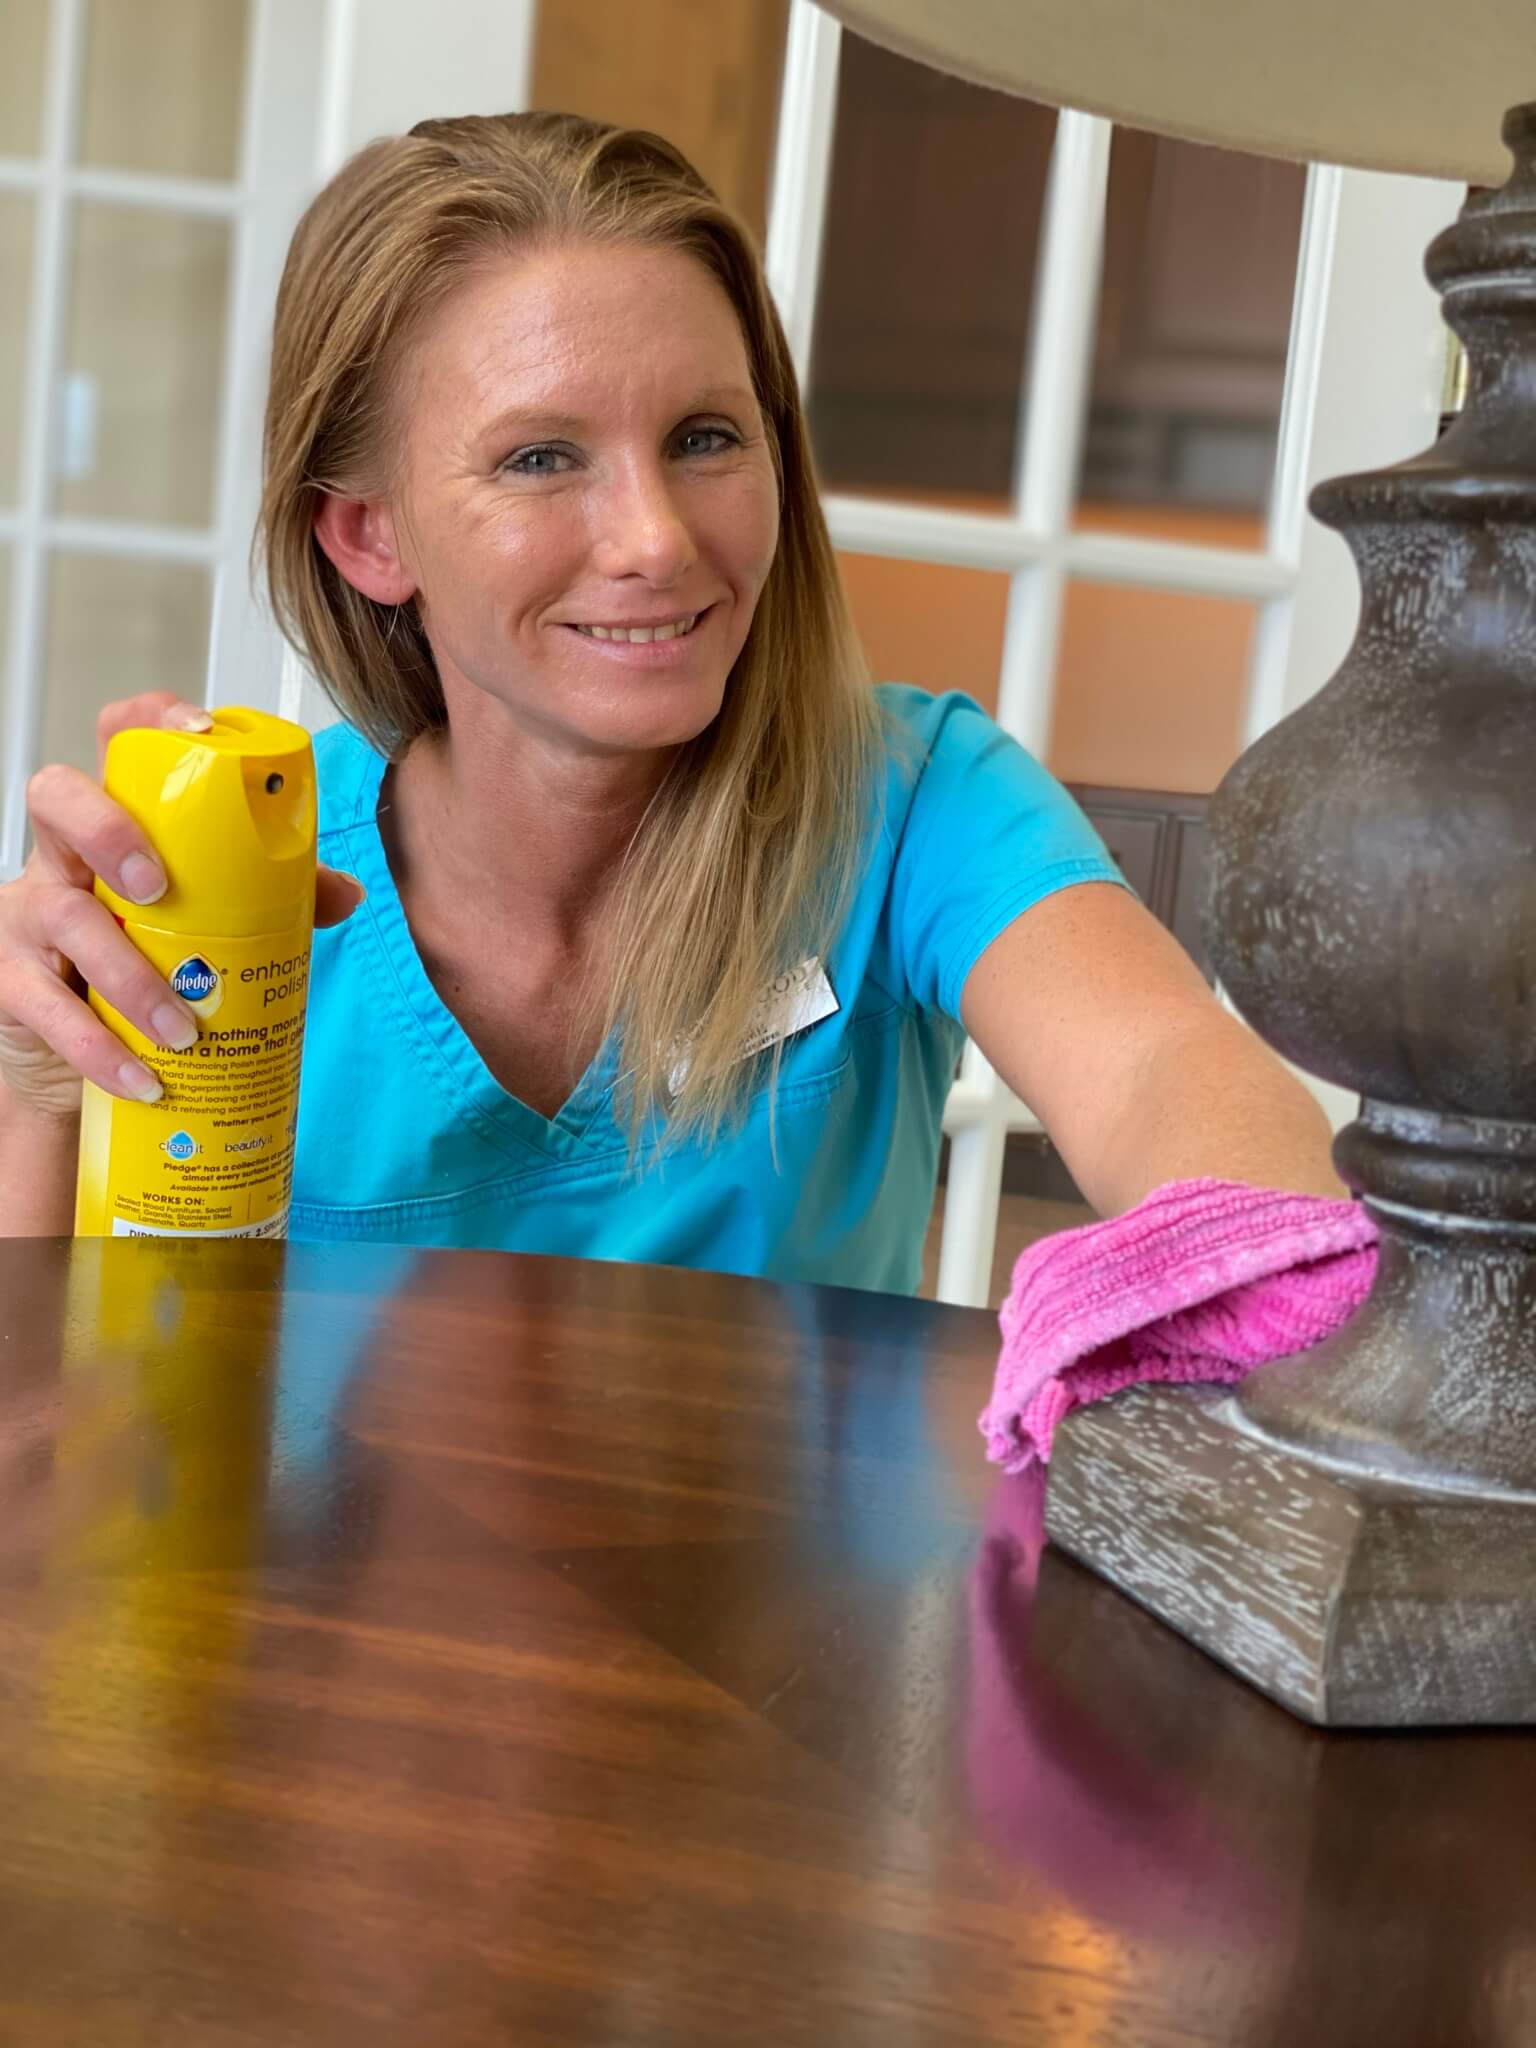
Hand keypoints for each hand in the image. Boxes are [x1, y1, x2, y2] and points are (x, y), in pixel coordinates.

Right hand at [0, 692, 363, 1121]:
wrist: (84, 1059)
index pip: (120, 743)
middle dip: (109, 830)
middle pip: (56, 798)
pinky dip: (99, 1049)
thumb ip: (276, 900)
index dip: (150, 720)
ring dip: (129, 974)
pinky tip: (143, 1077)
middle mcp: (62, 855)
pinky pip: (46, 1006)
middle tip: (158, 888)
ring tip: (181, 1027)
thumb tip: (347, 893)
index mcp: (120, 824)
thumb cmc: (149, 963)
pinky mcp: (9, 982)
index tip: (199, 728)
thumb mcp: (210, 926)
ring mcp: (27, 914)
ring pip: (62, 914)